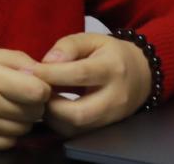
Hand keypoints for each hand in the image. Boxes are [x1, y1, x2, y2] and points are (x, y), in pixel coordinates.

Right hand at [0, 48, 50, 151]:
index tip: (33, 83)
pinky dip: (7, 133)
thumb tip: (41, 71)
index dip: (42, 87)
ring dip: (21, 119)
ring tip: (4, 107)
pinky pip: (7, 143)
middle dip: (33, 103)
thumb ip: (15, 58)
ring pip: (22, 130)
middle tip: (19, 95)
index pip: (38, 91)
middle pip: (33, 112)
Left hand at [31, 32, 151, 136]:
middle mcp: (114, 97)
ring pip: (76, 128)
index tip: (32, 70)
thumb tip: (46, 62)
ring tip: (43, 99)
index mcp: (111, 68)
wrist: (141, 74)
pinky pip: (78, 133)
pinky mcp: (105, 128)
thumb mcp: (92, 39)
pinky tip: (53, 108)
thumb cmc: (111, 54)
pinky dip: (60, 123)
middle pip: (78, 113)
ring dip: (53, 116)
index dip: (51, 74)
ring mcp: (111, 117)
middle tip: (36, 92)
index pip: (78, 74)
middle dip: (50, 105)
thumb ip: (69, 46)